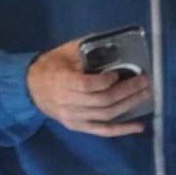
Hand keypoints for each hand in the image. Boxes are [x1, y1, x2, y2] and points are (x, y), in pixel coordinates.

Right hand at [26, 39, 150, 136]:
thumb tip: (114, 44)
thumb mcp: (65, 51)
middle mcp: (67, 102)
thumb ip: (87, 48)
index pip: (88, 85)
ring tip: (145, 95)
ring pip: (106, 115)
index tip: (118, 73)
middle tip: (144, 82)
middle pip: (102, 101)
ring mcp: (72, 117)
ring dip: (128, 105)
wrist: (31, 88)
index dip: (106, 81)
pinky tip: (139, 126)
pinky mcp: (77, 126)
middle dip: (127, 91)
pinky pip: (102, 131)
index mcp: (61, 81)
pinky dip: (122, 129)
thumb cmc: (50, 66)